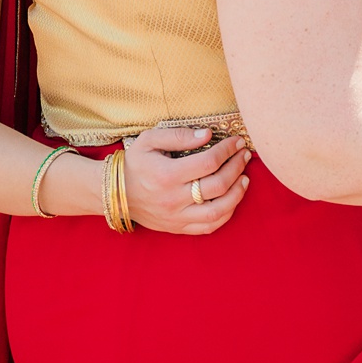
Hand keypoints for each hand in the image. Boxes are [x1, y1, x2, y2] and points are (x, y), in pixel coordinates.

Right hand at [121, 125, 250, 233]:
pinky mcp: (179, 228)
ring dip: (237, 193)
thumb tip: (207, 134)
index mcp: (166, 174)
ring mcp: (177, 217)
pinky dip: (227, 213)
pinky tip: (232, 198)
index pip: (208, 162)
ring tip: (244, 178)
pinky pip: (210, 226)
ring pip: (218, 211)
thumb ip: (178, 135)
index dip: (228, 150)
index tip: (236, 141)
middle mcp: (174, 199)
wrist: (117, 194)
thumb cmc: (135, 163)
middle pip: (218, 185)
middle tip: (244, 155)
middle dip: (237, 167)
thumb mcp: (148, 140)